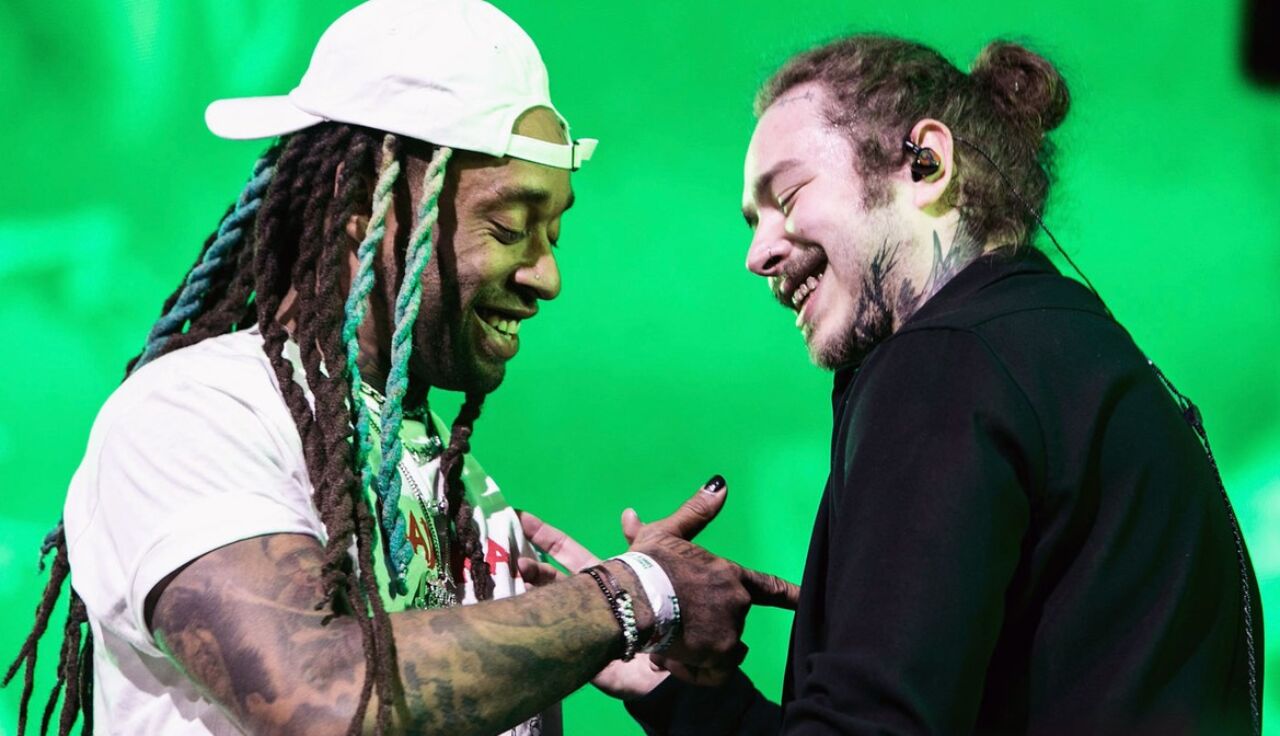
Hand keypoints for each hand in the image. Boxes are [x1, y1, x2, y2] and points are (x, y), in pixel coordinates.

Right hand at [516, 510, 669, 699]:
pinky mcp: (581, 655)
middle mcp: (584, 597)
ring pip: (549, 605)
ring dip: (535, 591)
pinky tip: (525, 614)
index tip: (519, 516)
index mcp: (600, 575)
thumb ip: (645, 536)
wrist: (682, 653)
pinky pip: (555, 642)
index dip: (543, 535)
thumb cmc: (668, 605)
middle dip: (530, 565)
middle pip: (548, 577)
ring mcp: (579, 625)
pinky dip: (540, 628)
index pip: (566, 550)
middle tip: (509, 552)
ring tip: (522, 575)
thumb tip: (628, 512)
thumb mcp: (661, 556)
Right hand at [624, 476, 800, 685]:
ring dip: (695, 650)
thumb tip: (720, 483)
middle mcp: (737, 602)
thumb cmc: (645, 564)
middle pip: (729, 623)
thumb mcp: (668, 533)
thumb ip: (696, 513)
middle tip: (670, 623)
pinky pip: (712, 673)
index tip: (806, 600)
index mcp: (729, 573)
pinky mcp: (717, 654)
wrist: (628, 598)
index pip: (770, 588)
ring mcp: (730, 629)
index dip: (790, 596)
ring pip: (719, 650)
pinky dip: (692, 671)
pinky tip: (669, 658)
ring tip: (665, 640)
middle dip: (702, 627)